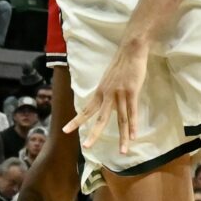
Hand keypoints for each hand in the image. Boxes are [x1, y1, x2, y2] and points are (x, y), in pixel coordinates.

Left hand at [64, 41, 146, 157]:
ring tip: (123, 152)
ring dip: (123, 137)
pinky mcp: (132, 92)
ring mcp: (120, 94)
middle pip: (100, 118)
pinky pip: (132, 112)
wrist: (131, 49)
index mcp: (100, 91)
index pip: (86, 109)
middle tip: (87, 147)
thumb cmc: (122, 63)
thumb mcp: (108, 78)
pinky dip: (133, 125)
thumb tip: (106, 99)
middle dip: (94, 134)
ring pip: (120, 120)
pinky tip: (134, 136)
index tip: (66, 130)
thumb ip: (107, 90)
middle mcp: (107, 94)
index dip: (76, 120)